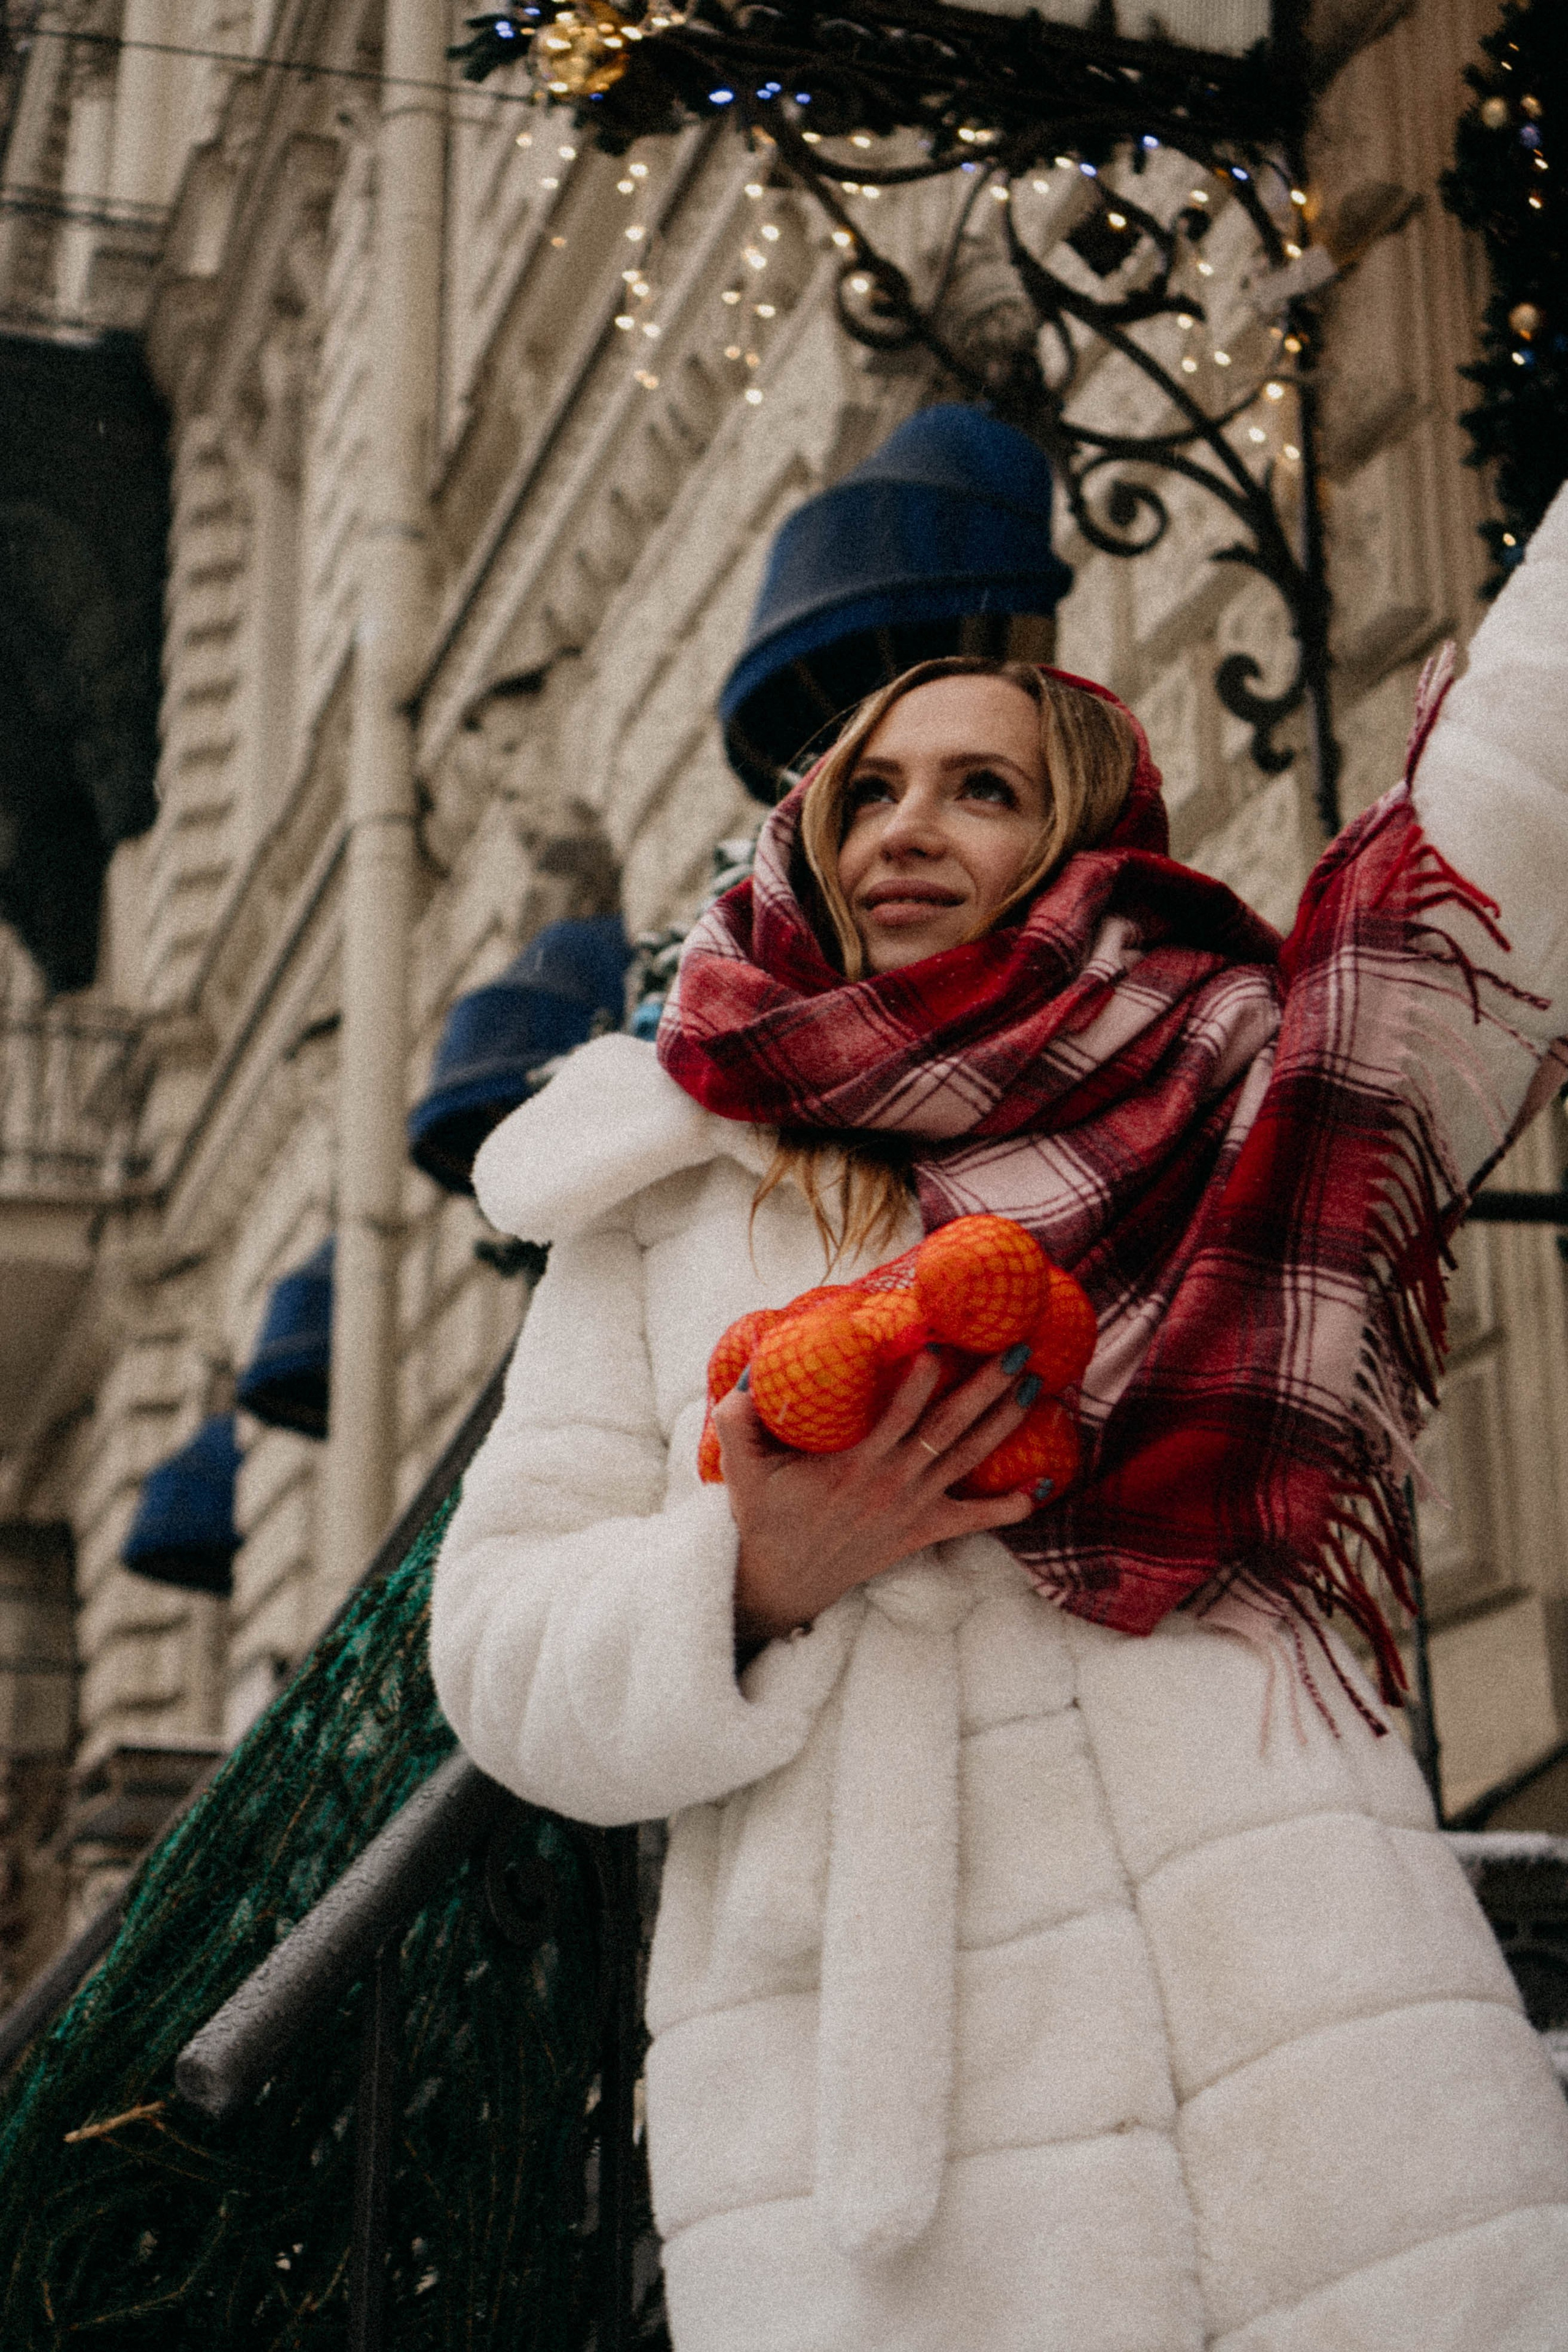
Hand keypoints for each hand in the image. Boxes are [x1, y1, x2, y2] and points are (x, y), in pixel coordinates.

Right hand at [714, 1349, 1038, 1649]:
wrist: (785, 1579)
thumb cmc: (766, 1515)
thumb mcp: (741, 1468)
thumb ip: (738, 1421)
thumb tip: (747, 1378)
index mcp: (853, 1464)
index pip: (896, 1417)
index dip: (920, 1382)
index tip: (942, 1345)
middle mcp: (892, 1483)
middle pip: (947, 1429)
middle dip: (985, 1389)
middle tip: (1017, 1352)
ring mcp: (912, 1508)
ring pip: (966, 1460)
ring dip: (1003, 1424)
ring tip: (1033, 1388)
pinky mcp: (922, 1531)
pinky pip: (972, 1520)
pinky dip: (1008, 1508)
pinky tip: (1041, 1488)